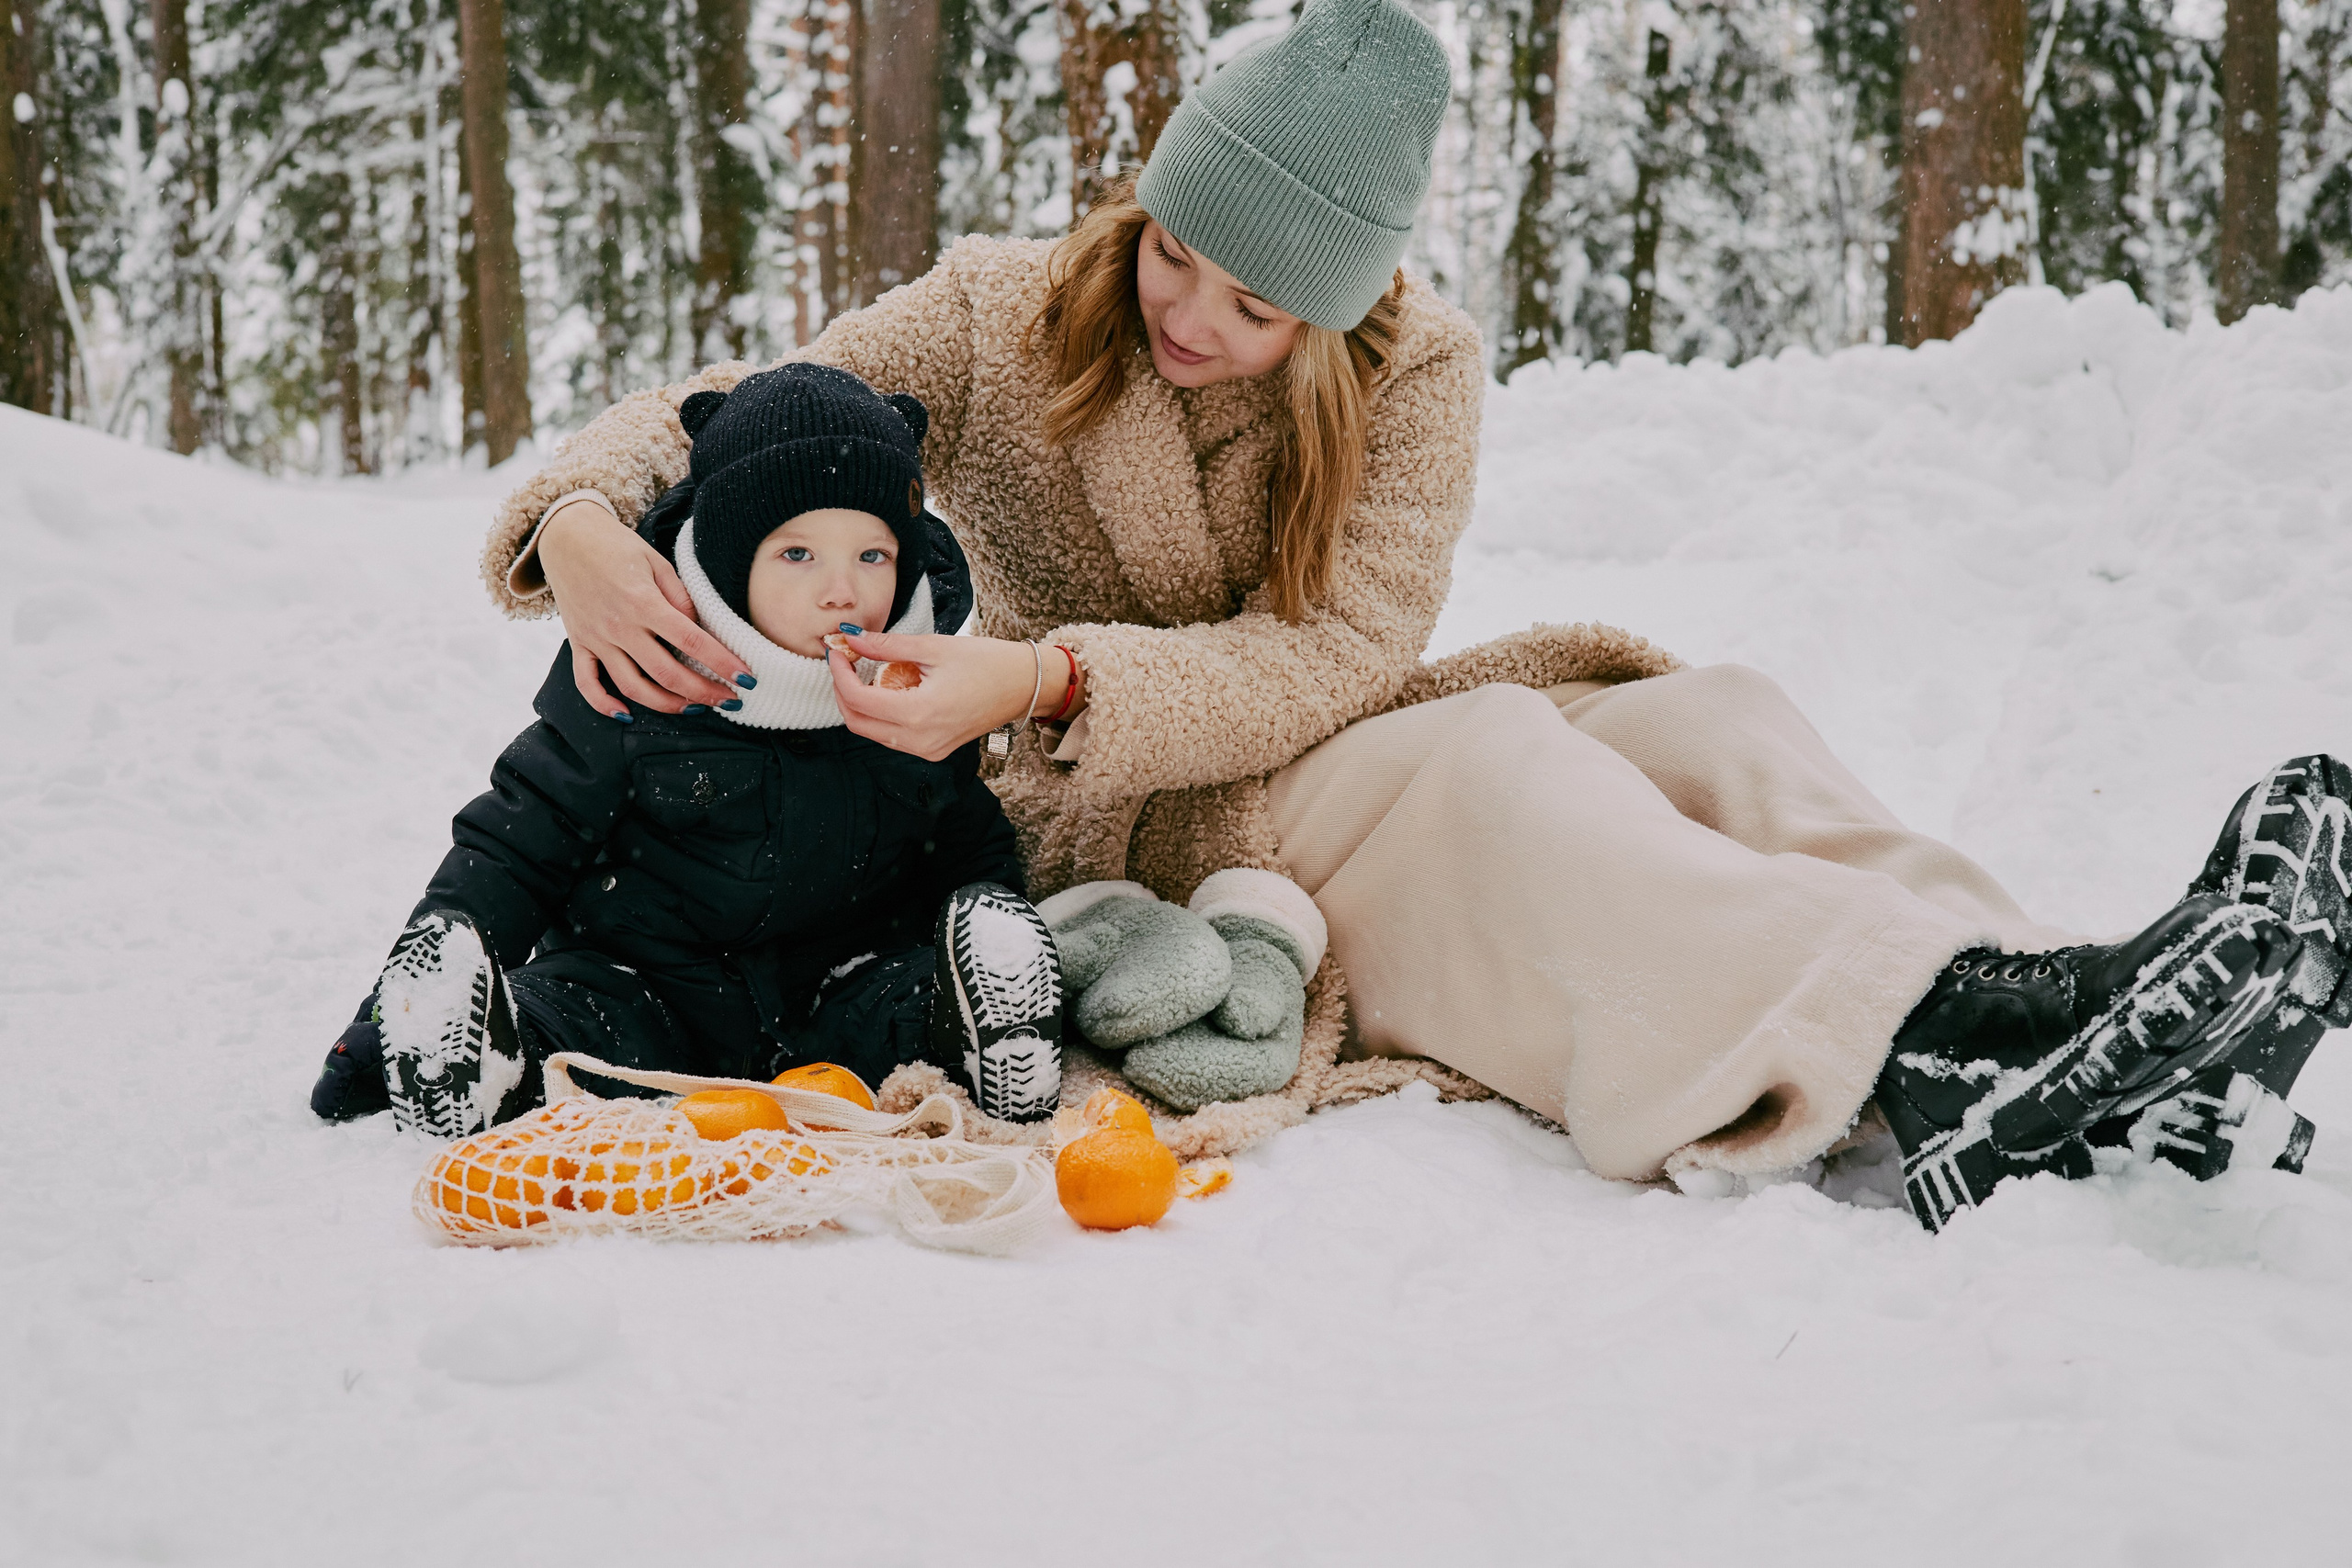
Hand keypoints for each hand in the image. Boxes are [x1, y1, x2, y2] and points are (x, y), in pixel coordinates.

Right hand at [537, 498, 751, 714]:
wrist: (566, 536)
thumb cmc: (617, 545)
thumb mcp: (657, 562)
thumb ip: (680, 598)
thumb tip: (699, 629)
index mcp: (643, 602)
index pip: (691, 641)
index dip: (722, 663)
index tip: (745, 679)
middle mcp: (619, 626)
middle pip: (666, 672)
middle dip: (703, 692)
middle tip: (730, 700)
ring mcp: (596, 638)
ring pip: (633, 687)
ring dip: (667, 704)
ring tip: (694, 708)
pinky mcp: (578, 643)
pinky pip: (587, 683)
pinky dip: (604, 704)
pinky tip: (627, 714)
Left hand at [826, 629, 1071, 760]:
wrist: (1023, 686)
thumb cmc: (987, 662)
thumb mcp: (934, 646)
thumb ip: (887, 645)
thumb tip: (851, 638)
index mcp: (919, 713)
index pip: (857, 699)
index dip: (839, 672)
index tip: (837, 650)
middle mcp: (919, 740)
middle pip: (857, 722)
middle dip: (843, 690)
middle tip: (846, 661)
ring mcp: (927, 749)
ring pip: (872, 732)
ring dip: (860, 703)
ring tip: (867, 671)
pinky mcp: (933, 750)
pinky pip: (892, 736)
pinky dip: (881, 713)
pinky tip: (890, 688)